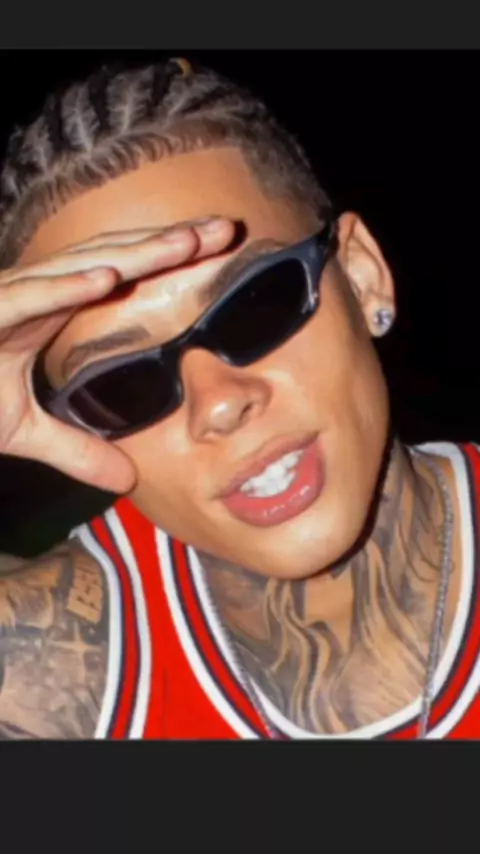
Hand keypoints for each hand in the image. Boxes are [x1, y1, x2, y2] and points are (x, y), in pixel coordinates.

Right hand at [0, 217, 234, 492]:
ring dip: (135, 255)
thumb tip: (128, 480)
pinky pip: (28, 296)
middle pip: (114, 259)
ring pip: (79, 268)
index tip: (218, 252)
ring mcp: (10, 299)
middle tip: (224, 229)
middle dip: (169, 243)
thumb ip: (75, 450)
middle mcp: (37, 293)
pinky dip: (66, 287)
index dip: (168, 264)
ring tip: (186, 243)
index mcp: (53, 310)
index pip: (122, 279)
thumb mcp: (23, 433)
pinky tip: (107, 277)